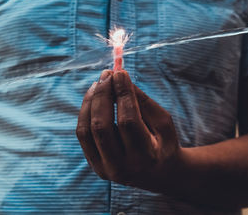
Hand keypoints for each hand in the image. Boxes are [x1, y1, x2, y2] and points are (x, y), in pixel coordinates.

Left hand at [76, 70, 181, 191]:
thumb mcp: (163, 122)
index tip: (120, 73)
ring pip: (87, 130)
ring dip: (90, 102)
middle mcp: (122, 167)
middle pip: (102, 126)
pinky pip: (83, 135)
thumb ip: (143, 101)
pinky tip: (93, 98)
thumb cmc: (164, 143)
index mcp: (146, 157)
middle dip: (102, 95)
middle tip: (107, 75)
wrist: (160, 175)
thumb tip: (121, 79)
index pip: (128, 120)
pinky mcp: (95, 166)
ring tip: (98, 84)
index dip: (122, 94)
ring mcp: (105, 169)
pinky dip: (85, 113)